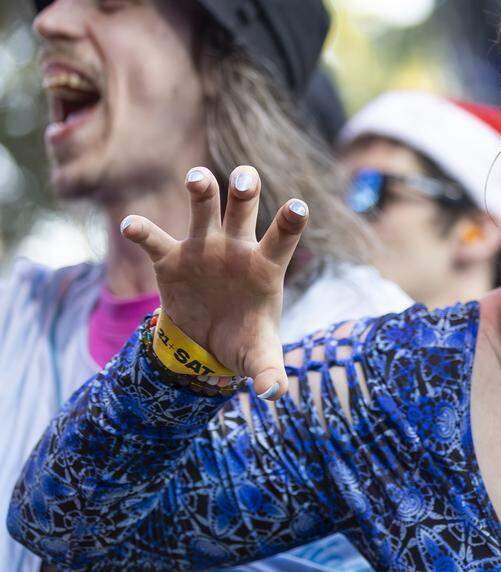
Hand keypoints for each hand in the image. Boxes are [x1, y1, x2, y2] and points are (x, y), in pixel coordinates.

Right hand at [120, 165, 306, 398]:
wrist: (206, 344)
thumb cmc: (243, 340)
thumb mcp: (258, 357)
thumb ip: (269, 371)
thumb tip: (274, 394)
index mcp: (264, 267)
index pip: (282, 240)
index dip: (289, 222)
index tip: (298, 206)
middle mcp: (235, 249)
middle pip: (242, 211)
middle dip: (243, 191)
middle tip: (244, 177)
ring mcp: (203, 248)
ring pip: (203, 210)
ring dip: (201, 191)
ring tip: (197, 177)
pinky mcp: (171, 258)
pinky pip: (155, 240)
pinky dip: (142, 231)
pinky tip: (131, 226)